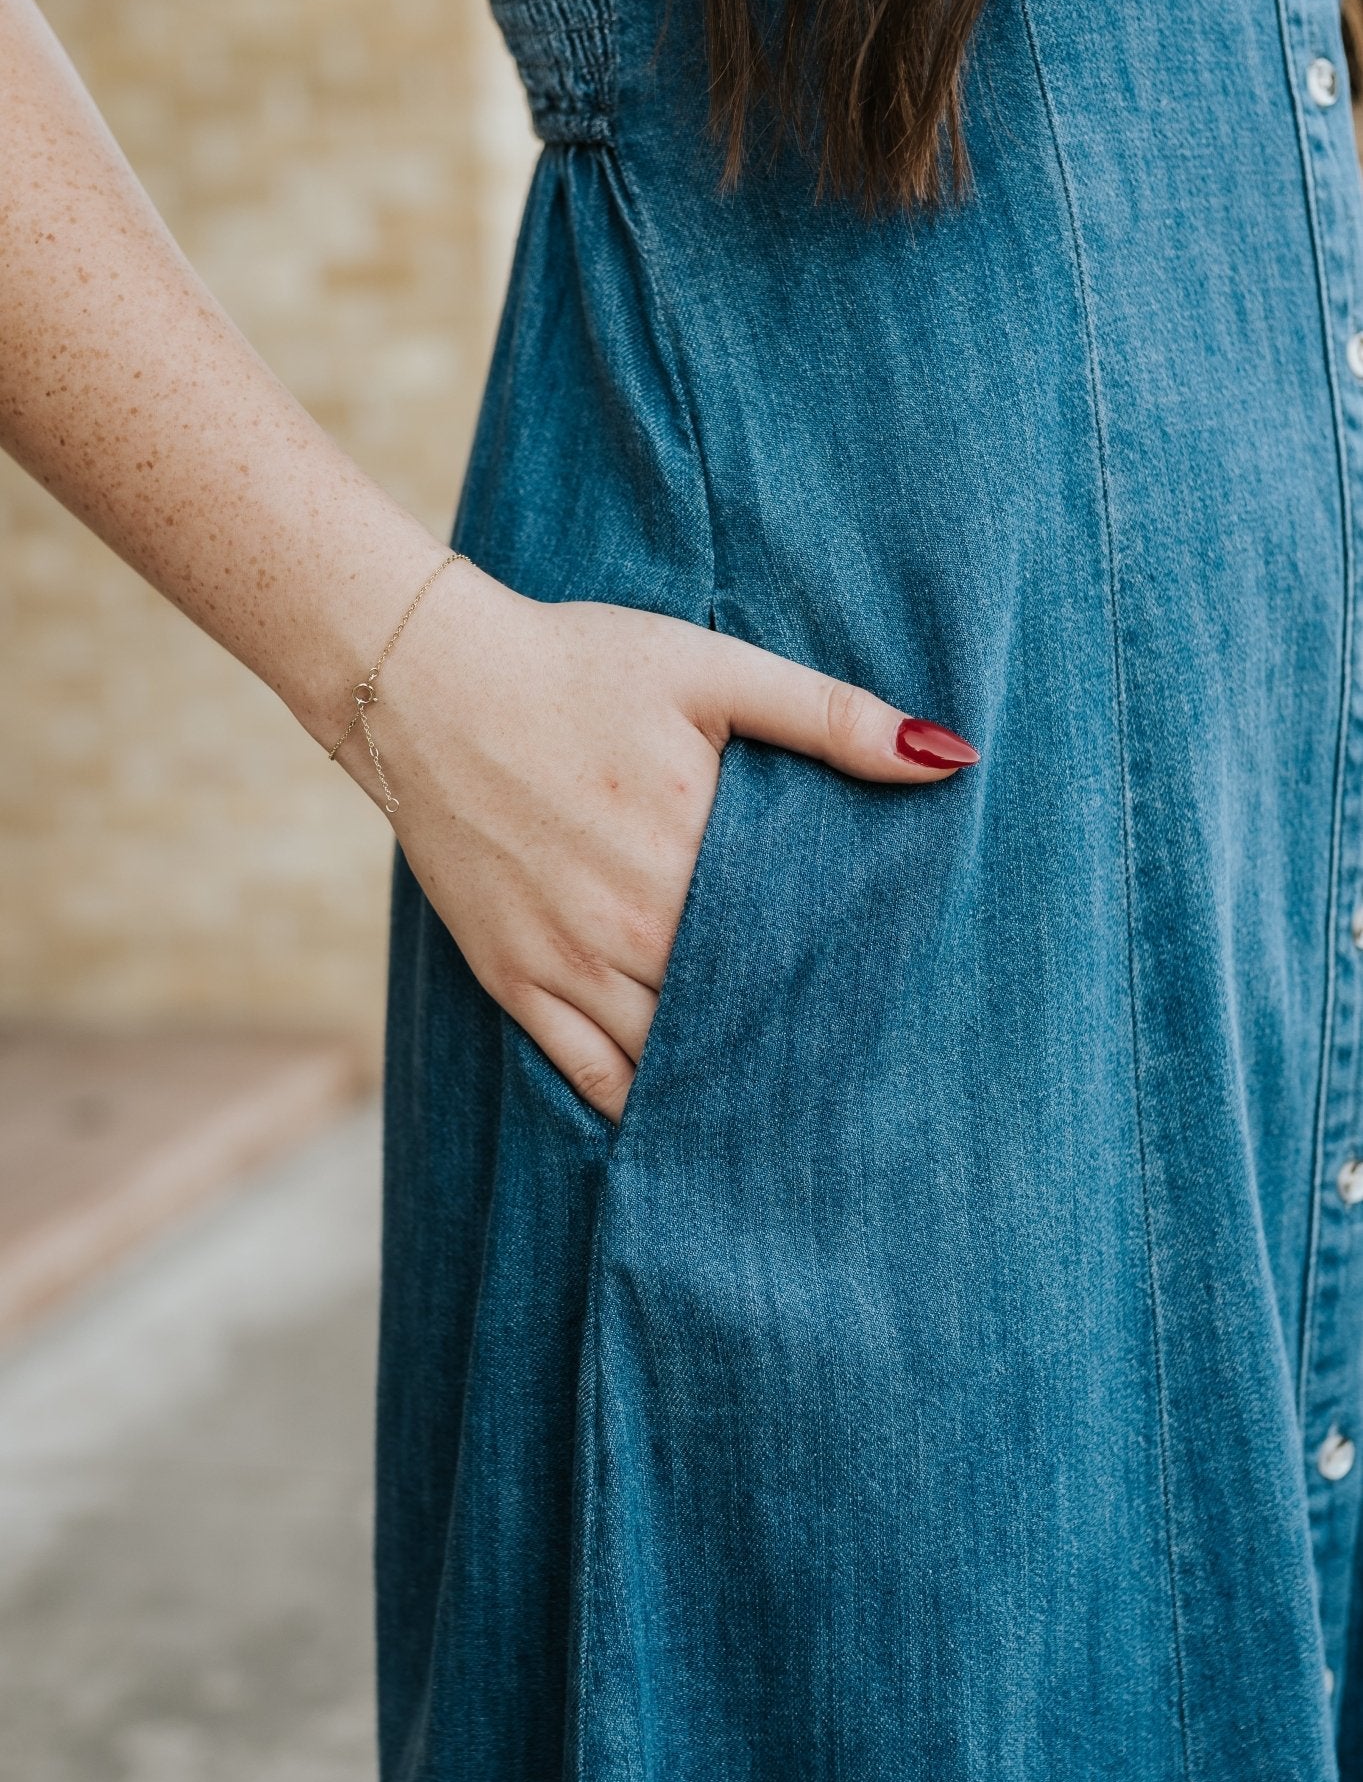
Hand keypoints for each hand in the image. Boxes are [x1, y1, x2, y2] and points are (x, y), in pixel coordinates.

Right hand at [338, 562, 978, 1124]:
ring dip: (725, 1079)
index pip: (800, 947)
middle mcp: (633, 923)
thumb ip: (829, 718)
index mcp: (694, 850)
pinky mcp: (512, 978)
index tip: (892, 1005)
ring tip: (784, 1104)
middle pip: (741, 1014)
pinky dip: (638, 1104)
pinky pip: (588, 1074)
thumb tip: (949, 757)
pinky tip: (683, 1115)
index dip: (849, 981)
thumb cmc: (575, 665)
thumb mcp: (710, 669)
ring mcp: (567, 960)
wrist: (424, 680)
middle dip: (795, 1040)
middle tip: (855, 1071)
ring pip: (670, 1058)